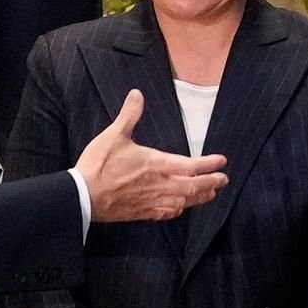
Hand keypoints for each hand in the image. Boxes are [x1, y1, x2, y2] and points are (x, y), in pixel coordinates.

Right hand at [73, 90, 227, 222]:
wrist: (83, 196)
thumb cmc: (99, 165)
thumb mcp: (113, 135)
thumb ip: (129, 115)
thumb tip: (137, 94)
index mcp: (156, 164)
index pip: (191, 165)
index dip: (209, 164)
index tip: (222, 161)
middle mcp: (159, 184)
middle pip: (193, 187)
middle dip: (211, 183)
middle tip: (223, 180)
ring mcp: (151, 200)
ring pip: (183, 202)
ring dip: (199, 198)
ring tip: (210, 194)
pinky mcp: (142, 212)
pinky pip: (166, 213)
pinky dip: (178, 210)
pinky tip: (179, 208)